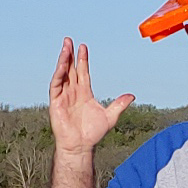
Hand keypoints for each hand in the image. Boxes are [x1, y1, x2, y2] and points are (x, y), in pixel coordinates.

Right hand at [48, 39, 134, 155]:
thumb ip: (119, 105)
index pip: (82, 72)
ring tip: (65, 48)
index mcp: (84, 93)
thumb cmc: (93, 134)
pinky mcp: (55, 103)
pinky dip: (58, 75)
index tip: (83, 47)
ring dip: (62, 61)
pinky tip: (61, 65)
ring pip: (62, 74)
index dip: (82, 59)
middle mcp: (73, 93)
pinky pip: (56, 85)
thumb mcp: (110, 117)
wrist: (81, 146)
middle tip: (69, 40)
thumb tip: (132, 96)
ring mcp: (63, 97)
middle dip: (69, 55)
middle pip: (70, 69)